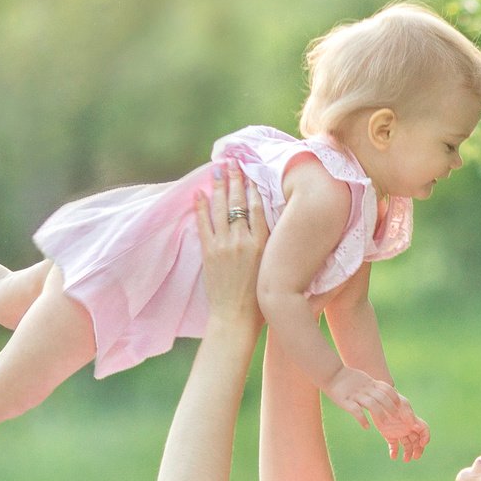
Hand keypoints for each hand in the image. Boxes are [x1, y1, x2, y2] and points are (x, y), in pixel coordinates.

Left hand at [196, 166, 266, 332]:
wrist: (237, 319)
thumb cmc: (262, 299)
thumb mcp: (274, 268)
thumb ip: (275, 246)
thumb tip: (281, 228)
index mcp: (264, 243)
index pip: (259, 206)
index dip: (254, 185)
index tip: (252, 170)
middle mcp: (244, 240)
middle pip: (239, 201)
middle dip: (236, 178)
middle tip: (233, 161)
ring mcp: (225, 245)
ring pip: (221, 208)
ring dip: (219, 186)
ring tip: (218, 169)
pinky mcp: (209, 253)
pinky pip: (204, 224)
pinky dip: (201, 207)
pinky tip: (199, 193)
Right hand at [324, 365, 404, 434]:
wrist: (329, 372)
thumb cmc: (344, 378)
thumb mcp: (361, 379)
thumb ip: (370, 385)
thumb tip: (380, 391)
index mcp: (369, 383)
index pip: (386, 388)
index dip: (394, 396)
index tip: (400, 405)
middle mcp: (364, 388)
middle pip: (382, 397)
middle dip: (391, 407)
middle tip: (397, 416)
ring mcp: (355, 395)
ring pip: (372, 404)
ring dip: (380, 414)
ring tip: (385, 423)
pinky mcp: (345, 401)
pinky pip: (356, 411)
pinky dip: (362, 419)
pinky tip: (367, 426)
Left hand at [379, 403, 429, 462]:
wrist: (378, 399)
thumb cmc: (392, 399)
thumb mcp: (402, 406)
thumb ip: (409, 417)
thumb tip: (417, 428)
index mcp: (413, 421)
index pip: (424, 431)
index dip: (425, 437)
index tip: (422, 443)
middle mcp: (408, 428)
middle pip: (417, 441)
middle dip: (418, 449)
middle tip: (415, 457)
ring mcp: (399, 432)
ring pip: (406, 445)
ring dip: (408, 453)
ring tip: (405, 459)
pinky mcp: (389, 435)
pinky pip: (393, 445)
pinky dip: (394, 451)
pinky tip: (393, 456)